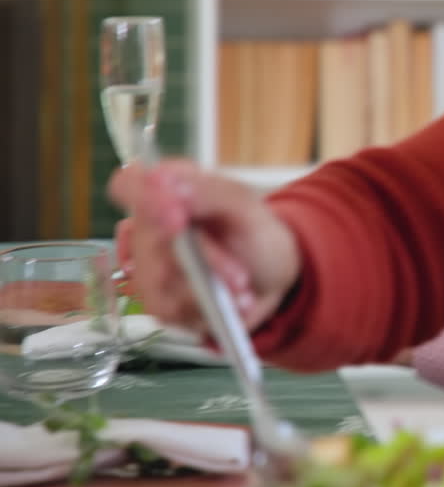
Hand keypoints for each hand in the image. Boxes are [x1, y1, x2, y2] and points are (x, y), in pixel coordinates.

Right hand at [109, 159, 300, 332]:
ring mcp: (148, 266)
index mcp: (169, 189)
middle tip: (239, 271)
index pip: (128, 184)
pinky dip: (207, 306)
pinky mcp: (156, 301)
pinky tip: (230, 302)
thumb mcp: (247, 207)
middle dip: (203, 256)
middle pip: (149, 239)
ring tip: (242, 285)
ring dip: (210, 284)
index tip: (178, 216)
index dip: (143, 199)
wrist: (271, 278)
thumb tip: (163, 179)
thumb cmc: (255, 233)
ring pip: (160, 278)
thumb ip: (209, 192)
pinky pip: (169, 307)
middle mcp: (149, 226)